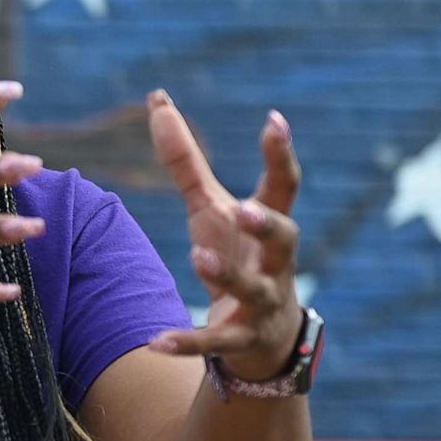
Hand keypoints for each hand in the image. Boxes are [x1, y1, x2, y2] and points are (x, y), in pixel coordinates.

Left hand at [144, 90, 304, 380]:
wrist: (259, 341)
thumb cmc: (236, 256)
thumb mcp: (210, 208)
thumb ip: (185, 159)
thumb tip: (157, 99)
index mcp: (268, 223)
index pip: (283, 185)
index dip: (280, 154)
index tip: (275, 120)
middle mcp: (275, 261)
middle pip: (286, 237)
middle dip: (268, 223)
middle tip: (247, 208)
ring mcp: (263, 302)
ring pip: (254, 289)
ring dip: (227, 274)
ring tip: (198, 255)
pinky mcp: (241, 340)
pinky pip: (215, 341)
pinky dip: (187, 341)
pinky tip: (155, 340)